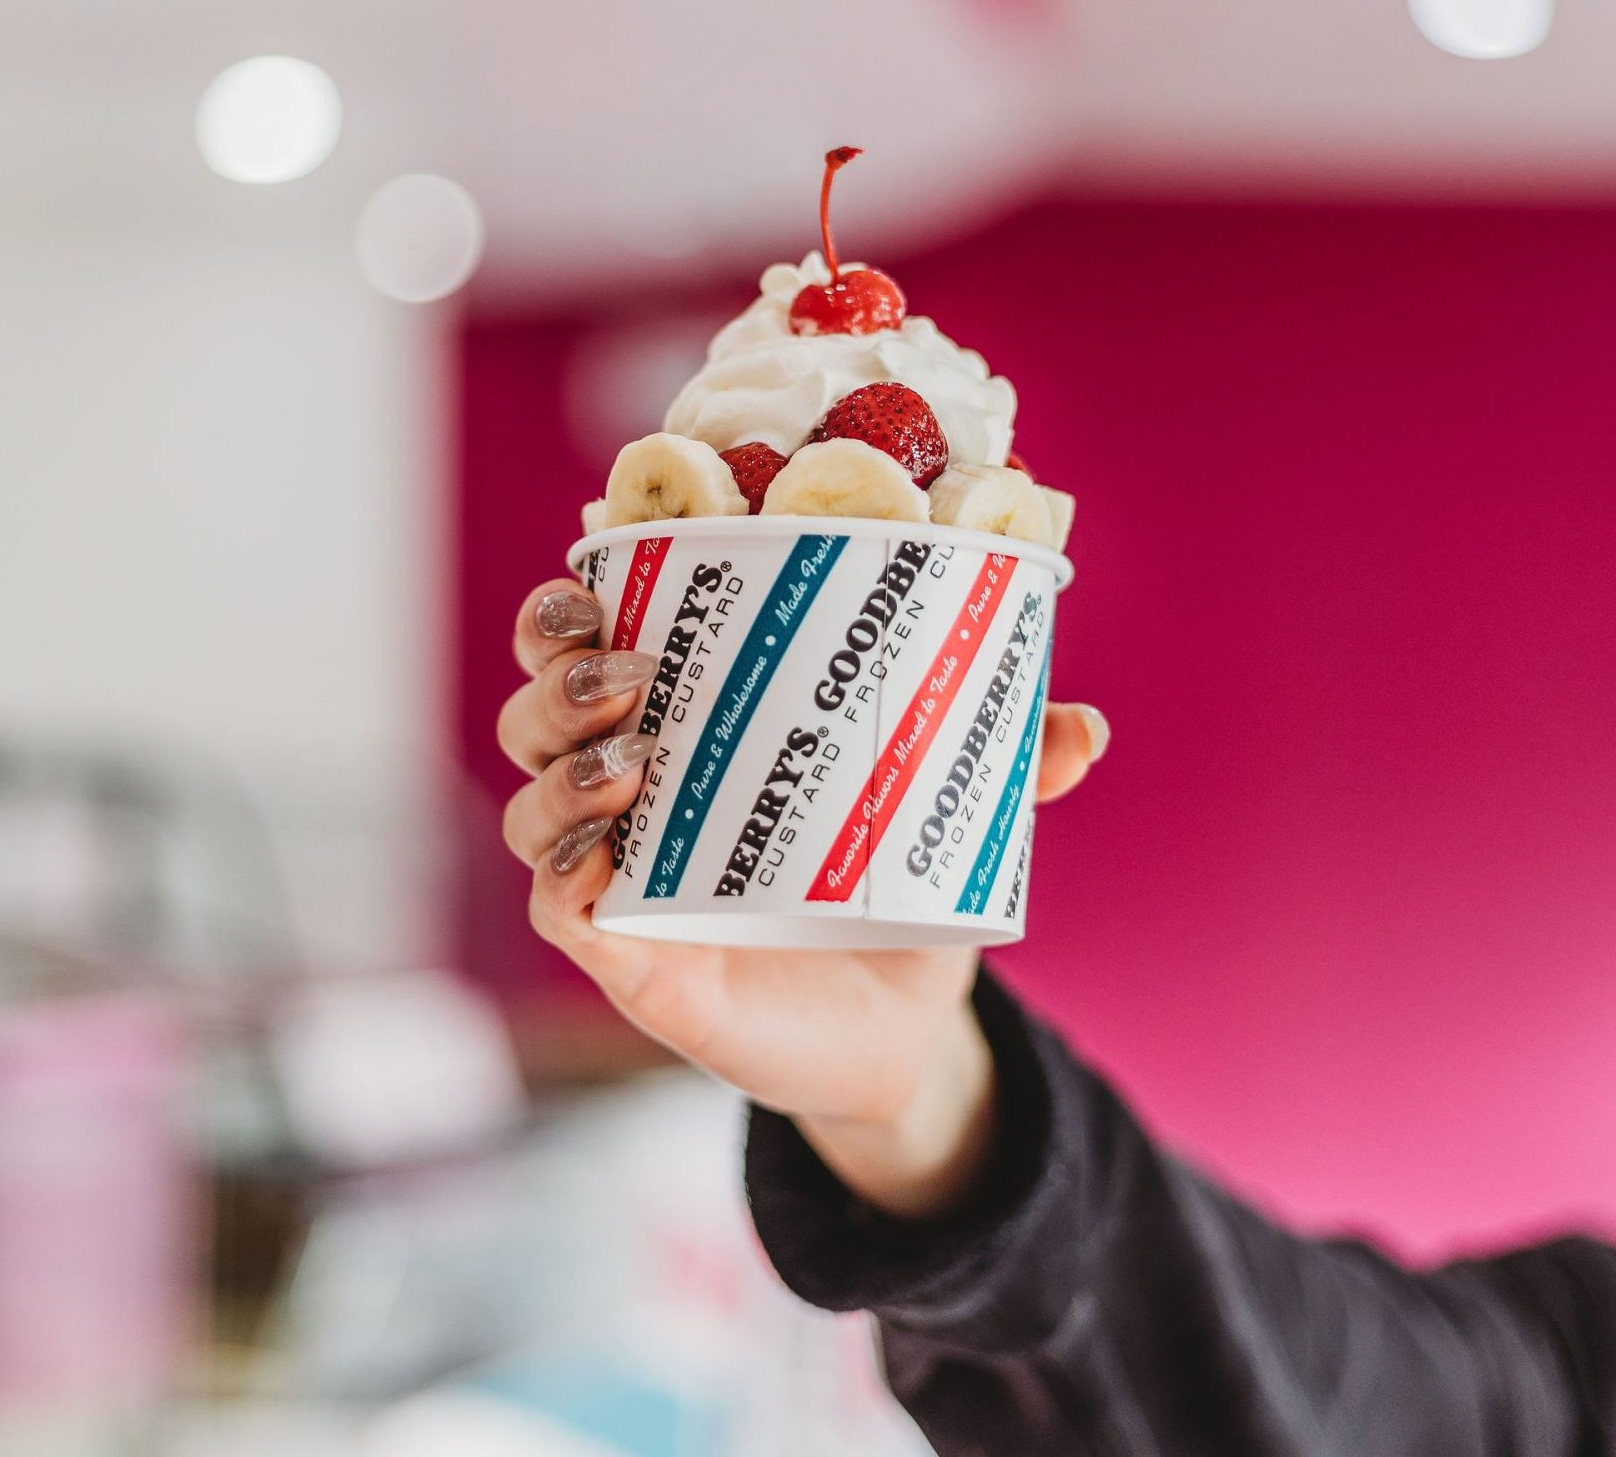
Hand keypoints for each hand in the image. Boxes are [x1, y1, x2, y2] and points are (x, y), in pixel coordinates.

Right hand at [498, 577, 1108, 1216]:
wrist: (901, 1027)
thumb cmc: (897, 889)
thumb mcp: (950, 812)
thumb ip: (1012, 765)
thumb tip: (1087, 729)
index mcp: (689, 731)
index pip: (582, 648)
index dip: (565, 610)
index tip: (602, 587)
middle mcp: (631, 796)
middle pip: (532, 716)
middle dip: (556, 682)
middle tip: (629, 676)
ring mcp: (622, 879)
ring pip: (529, 807)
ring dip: (561, 773)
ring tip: (632, 762)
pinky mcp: (632, 962)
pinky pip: (558, 911)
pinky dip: (565, 878)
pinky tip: (604, 858)